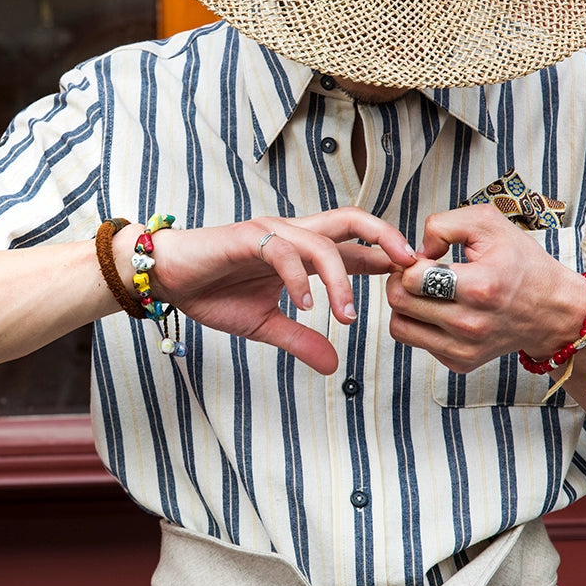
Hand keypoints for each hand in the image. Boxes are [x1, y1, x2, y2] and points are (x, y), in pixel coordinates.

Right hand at [149, 208, 416, 373]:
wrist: (169, 279)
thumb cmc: (214, 293)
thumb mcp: (264, 325)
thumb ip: (299, 340)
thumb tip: (334, 366)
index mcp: (301, 252)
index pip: (354, 246)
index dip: (386, 257)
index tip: (415, 280)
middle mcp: (292, 234)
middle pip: (350, 220)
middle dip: (385, 236)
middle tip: (412, 265)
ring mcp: (270, 233)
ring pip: (321, 241)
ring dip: (340, 279)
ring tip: (346, 317)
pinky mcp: (246, 238)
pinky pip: (282, 252)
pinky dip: (298, 278)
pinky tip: (305, 305)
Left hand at [386, 204, 585, 372]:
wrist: (554, 311)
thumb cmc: (521, 264)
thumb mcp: (489, 225)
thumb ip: (443, 225)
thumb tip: (414, 252)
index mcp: (479, 287)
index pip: (412, 278)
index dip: (409, 262)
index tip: (424, 260)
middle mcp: (470, 323)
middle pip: (399, 301)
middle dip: (400, 282)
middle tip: (416, 274)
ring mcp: (464, 348)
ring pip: (399, 326)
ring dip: (403, 306)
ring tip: (422, 293)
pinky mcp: (460, 362)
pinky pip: (415, 342)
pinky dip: (418, 325)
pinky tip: (438, 311)